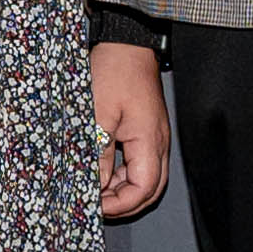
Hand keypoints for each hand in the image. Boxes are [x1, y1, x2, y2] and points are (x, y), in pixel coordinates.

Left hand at [91, 39, 172, 219]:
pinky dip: (124, 175)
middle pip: (151, 190)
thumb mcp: (96, 114)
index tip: (96, 206)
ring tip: (97, 192)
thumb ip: (97, 153)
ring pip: (147, 179)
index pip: (143, 189)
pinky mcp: (147, 131)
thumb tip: (94, 185)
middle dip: (125, 205)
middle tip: (97, 207)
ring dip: (124, 191)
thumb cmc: (114, 71)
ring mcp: (155, 137)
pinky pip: (141, 163)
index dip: (120, 204)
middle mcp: (158, 142)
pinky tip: (104, 174)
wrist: (126, 44)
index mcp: (149, 140)